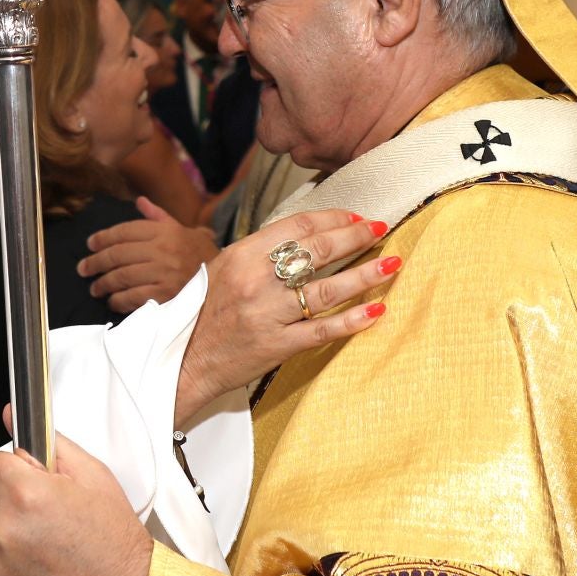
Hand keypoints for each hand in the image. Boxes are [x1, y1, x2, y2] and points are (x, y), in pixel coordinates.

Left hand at [0, 426, 151, 575]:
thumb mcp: (94, 477)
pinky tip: (40, 573)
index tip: (28, 485)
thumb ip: (49, 444)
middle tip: (45, 521)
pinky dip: (8, 572)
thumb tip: (11, 416)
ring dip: (6, 539)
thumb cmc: (117, 542)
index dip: (11, 473)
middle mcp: (4, 530)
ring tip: (45, 550)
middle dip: (9, 506)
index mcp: (25, 493)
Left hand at [78, 196, 219, 314]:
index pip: (125, 231)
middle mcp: (162, 250)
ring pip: (122, 276)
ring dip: (104, 283)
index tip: (90, 244)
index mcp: (165, 231)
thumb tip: (140, 202)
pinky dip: (118, 300)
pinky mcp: (165, 295)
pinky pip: (133, 297)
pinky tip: (113, 301)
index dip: (103, 237)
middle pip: (118, 254)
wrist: (224, 282)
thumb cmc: (198, 255)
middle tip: (83, 269)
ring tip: (95, 288)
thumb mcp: (182, 230)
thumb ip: (158, 217)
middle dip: (96, 262)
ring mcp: (164, 273)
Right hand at [176, 210, 401, 425]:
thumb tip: (306, 234)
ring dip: (364, 275)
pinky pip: (322, 331)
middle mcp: (256, 281)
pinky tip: (376, 311)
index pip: (297, 226)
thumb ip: (261, 251)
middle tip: (379, 230)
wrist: (186, 358)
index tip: (355, 217)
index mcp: (242, 255)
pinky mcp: (277, 345)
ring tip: (391, 264)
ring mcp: (268, 315)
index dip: (332, 218)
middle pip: (316, 251)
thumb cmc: (207, 311)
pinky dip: (352, 321)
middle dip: (355, 237)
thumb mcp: (225, 268)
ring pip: (327, 290)